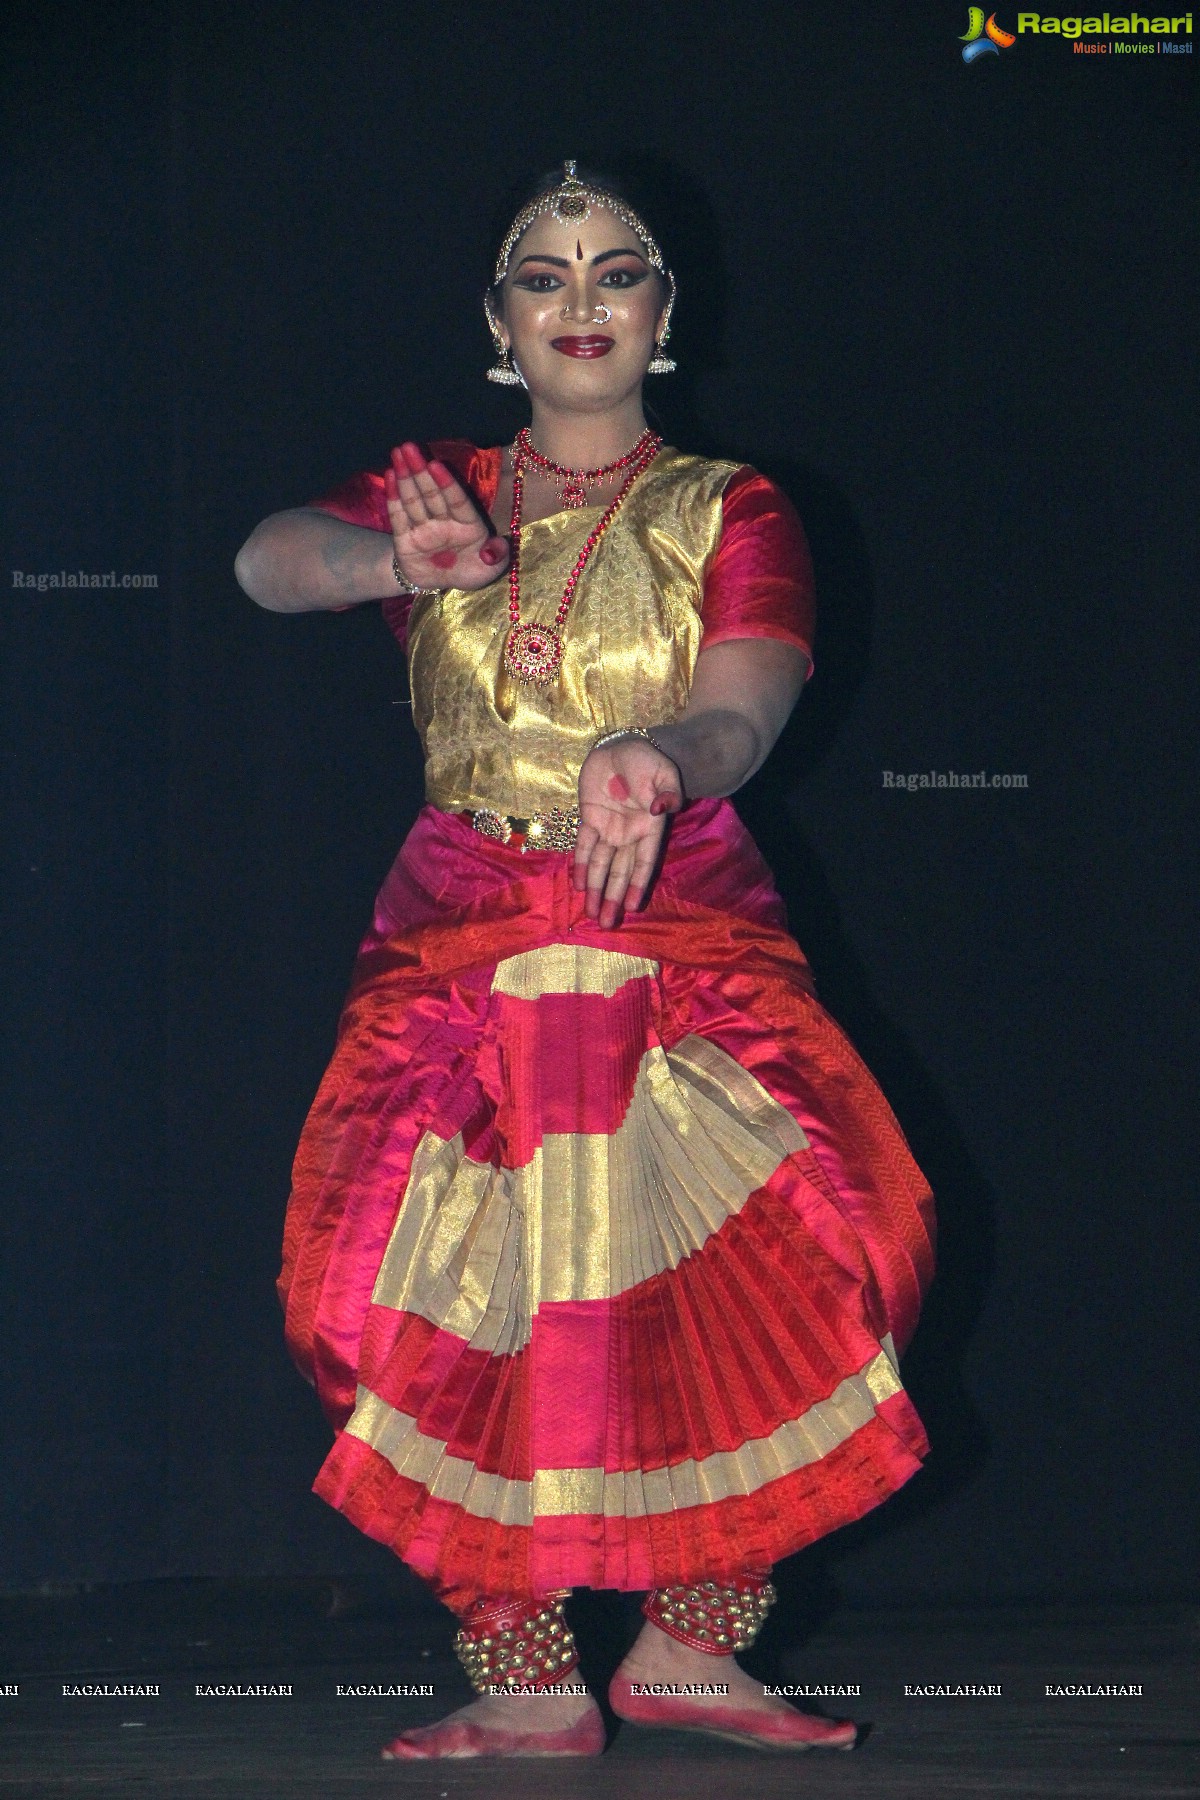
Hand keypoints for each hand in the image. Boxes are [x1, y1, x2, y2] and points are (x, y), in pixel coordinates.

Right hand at [384, 442, 509, 590]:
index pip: (456, 501)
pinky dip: (394, 496)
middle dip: (420, 471)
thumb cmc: (469, 571)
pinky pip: (398, 516)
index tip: (436, 464)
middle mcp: (444, 521)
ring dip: (406, 476)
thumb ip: (497, 557)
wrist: (440, 585)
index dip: (447, 484)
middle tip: (410, 446)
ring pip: (414, 500)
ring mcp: (423, 527)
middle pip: (432, 494)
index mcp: (467, 525)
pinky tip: (390, 475)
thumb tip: (491, 549)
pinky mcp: (404, 537)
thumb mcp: (489, 571)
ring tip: (398, 453)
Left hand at [574, 736, 682, 927]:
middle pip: (620, 871)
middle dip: (613, 897)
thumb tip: (659, 810)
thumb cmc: (649, 761)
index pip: (643, 861)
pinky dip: (581, 864)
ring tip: (591, 913)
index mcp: (649, 828)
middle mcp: (629, 834)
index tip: (633, 907)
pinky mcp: (589, 819)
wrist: (624, 745)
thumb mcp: (665, 775)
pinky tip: (580, 886)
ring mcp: (608, 828)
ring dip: (597, 888)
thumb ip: (668, 793)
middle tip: (606, 923)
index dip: (637, 884)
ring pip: (601, 864)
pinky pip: (584, 845)